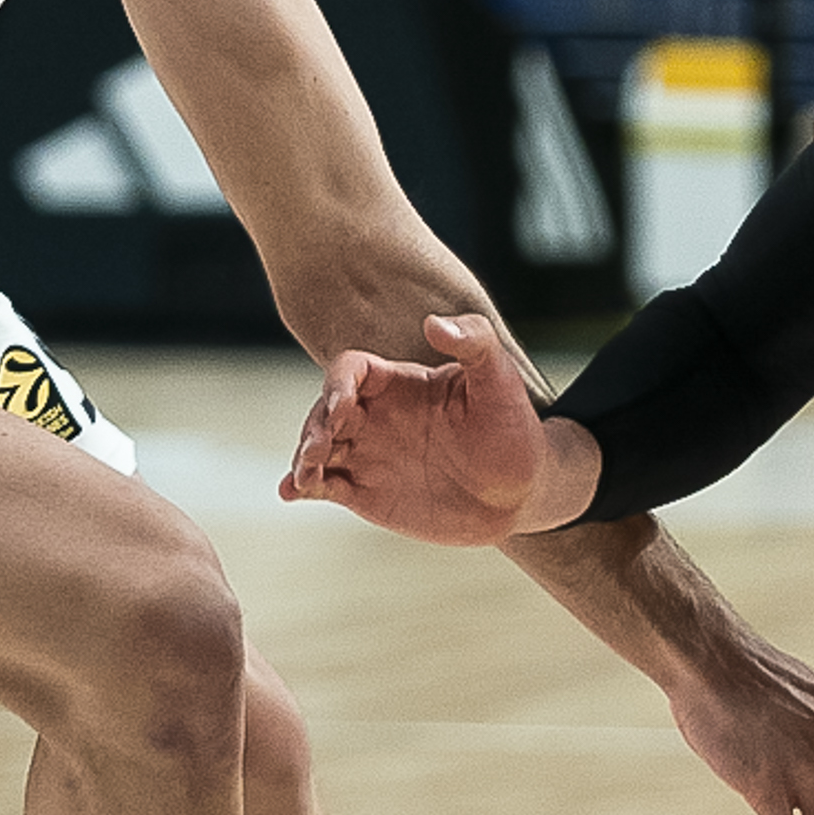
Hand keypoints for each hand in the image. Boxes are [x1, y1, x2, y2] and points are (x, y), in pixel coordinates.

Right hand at [278, 311, 557, 544]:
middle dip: (314, 425)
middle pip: (323, 408)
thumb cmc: (513, 429)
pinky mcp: (366, 492)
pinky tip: (291, 492)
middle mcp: (377, 416)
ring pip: (318, 447)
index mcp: (400, 384)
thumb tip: (433, 322)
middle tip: (320, 447)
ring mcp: (368, 454)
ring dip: (304, 456)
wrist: (522, 492)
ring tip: (306, 474)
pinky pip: (324, 484)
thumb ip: (474, 342)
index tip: (341, 406)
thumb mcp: (501, 379)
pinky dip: (302, 486)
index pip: (352, 370)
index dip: (337, 383)